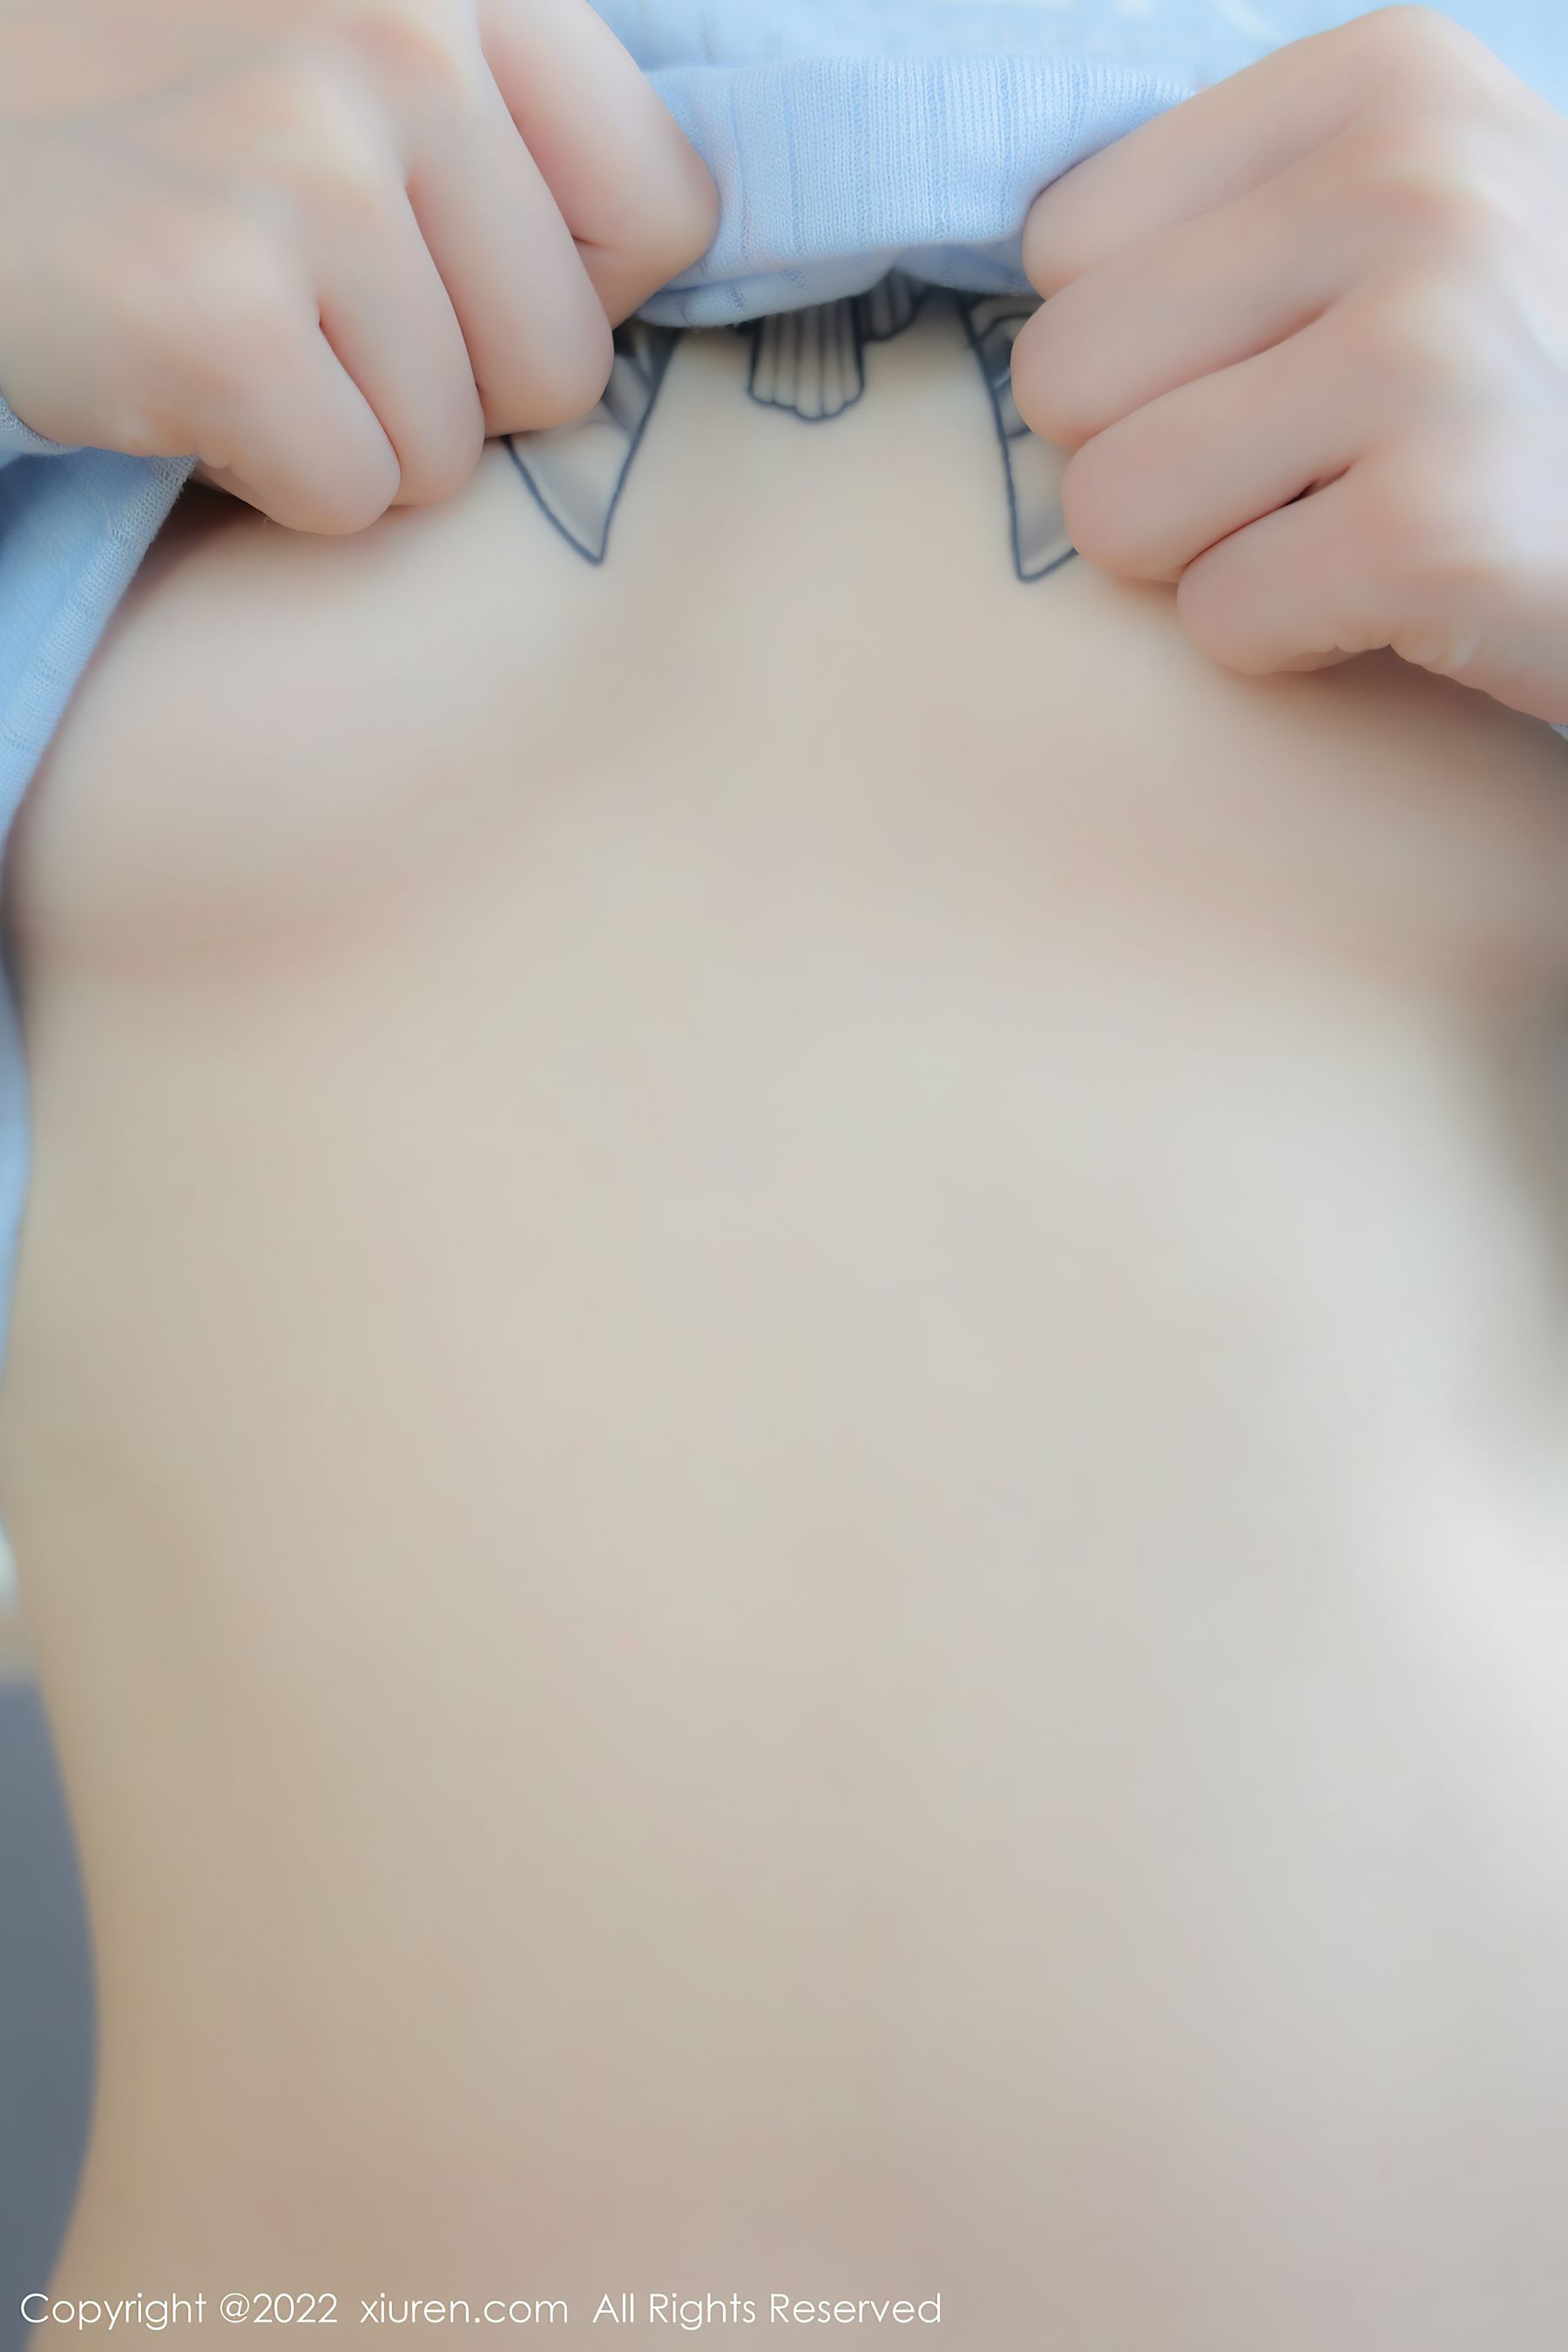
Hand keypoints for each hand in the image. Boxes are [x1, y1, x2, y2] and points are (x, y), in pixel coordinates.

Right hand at [0, 0, 716, 531]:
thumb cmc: (155, 113)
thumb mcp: (350, 48)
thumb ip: (502, 125)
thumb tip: (646, 278)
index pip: (670, 212)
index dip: (576, 294)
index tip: (465, 279)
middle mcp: (400, 40)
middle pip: (564, 366)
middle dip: (453, 389)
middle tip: (320, 313)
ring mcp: (306, 172)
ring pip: (451, 454)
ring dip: (348, 432)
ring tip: (239, 324)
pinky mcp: (216, 309)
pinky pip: (351, 496)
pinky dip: (267, 475)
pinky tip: (186, 372)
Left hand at [1011, 4, 1567, 727]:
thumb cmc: (1537, 388)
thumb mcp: (1432, 222)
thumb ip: (1249, 212)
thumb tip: (1028, 260)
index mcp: (1387, 87)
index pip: (1065, 239)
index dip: (1139, 347)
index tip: (1274, 366)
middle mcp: (1412, 186)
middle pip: (1061, 375)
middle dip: (1150, 459)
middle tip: (1299, 472)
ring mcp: (1430, 353)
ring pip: (1112, 509)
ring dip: (1210, 559)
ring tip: (1348, 526)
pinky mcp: (1435, 529)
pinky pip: (1216, 623)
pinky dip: (1291, 642)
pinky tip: (1406, 596)